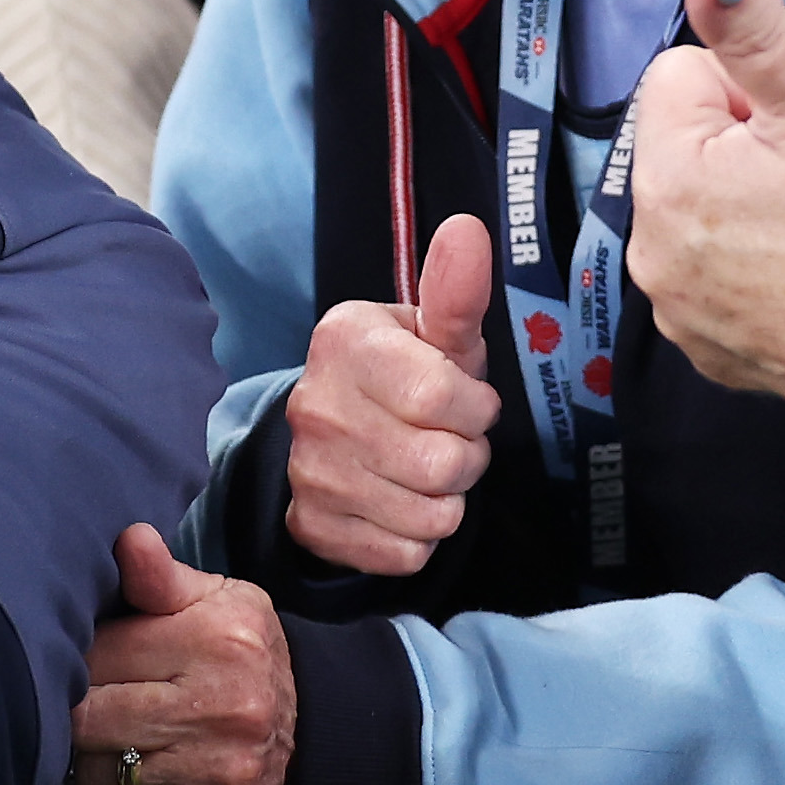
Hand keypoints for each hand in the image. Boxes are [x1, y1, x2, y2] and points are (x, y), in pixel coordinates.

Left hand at [70, 527, 292, 784]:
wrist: (314, 733)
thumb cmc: (245, 659)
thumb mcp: (217, 601)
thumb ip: (162, 578)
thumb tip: (129, 540)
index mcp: (219, 642)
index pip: (97, 658)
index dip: (88, 661)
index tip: (104, 662)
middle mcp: (225, 711)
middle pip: (90, 721)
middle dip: (88, 712)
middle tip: (111, 702)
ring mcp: (223, 775)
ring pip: (102, 776)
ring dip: (104, 760)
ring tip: (136, 737)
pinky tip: (160, 774)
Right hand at [281, 213, 504, 575]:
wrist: (336, 431)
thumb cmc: (403, 375)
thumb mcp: (433, 332)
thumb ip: (455, 290)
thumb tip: (467, 228)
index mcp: (344, 342)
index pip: (444, 398)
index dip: (476, 408)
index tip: (466, 400)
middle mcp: (315, 405)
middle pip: (442, 464)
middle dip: (468, 457)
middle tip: (450, 440)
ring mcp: (308, 471)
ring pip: (430, 516)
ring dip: (448, 500)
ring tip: (429, 470)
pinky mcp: (311, 526)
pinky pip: (405, 556)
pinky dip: (420, 538)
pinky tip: (404, 503)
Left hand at [622, 0, 784, 436]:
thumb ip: (756, 27)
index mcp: (668, 175)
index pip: (682, 75)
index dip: (750, 91)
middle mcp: (649, 248)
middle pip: (686, 143)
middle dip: (746, 146)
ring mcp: (675, 307)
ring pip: (700, 207)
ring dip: (748, 205)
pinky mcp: (705, 348)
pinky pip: (713, 274)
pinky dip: (753, 268)